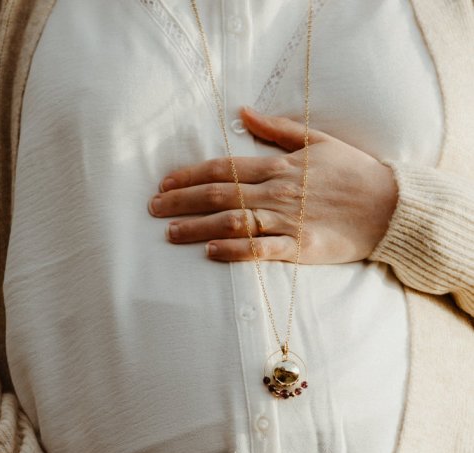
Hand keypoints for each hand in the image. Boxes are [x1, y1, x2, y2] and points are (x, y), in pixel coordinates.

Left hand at [149, 107, 397, 264]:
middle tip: (152, 209)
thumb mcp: (317, 140)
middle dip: (181, 201)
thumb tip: (243, 112)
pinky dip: (235, 250)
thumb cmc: (354, 172)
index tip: (163, 182)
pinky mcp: (300, 247)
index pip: (223, 168)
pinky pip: (261, 250)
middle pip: (219, 194)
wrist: (388, 206)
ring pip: (233, 221)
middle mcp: (277, 192)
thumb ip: (276, 129)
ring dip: (198, 227)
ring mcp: (287, 220)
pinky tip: (211, 252)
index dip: (189, 175)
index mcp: (278, 166)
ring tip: (170, 233)